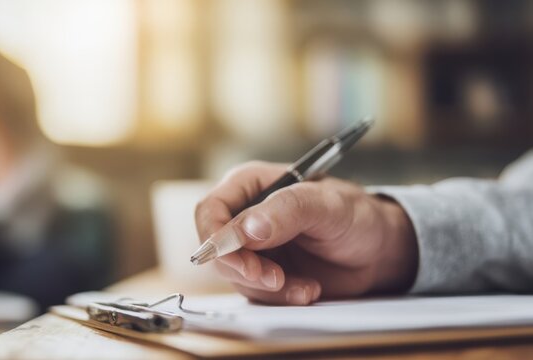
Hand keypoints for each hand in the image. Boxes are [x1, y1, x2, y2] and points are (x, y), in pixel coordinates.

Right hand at [194, 162, 417, 304]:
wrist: (378, 250)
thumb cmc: (355, 215)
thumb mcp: (326, 205)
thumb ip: (286, 211)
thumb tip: (246, 229)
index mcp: (250, 185)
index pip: (210, 209)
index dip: (216, 237)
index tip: (239, 259)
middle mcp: (244, 215)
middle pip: (216, 247)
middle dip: (243, 268)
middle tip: (275, 278)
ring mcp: (252, 247)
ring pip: (234, 275)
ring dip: (267, 287)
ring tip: (304, 285)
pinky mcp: (263, 273)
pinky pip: (255, 293)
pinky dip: (280, 297)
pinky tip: (307, 289)